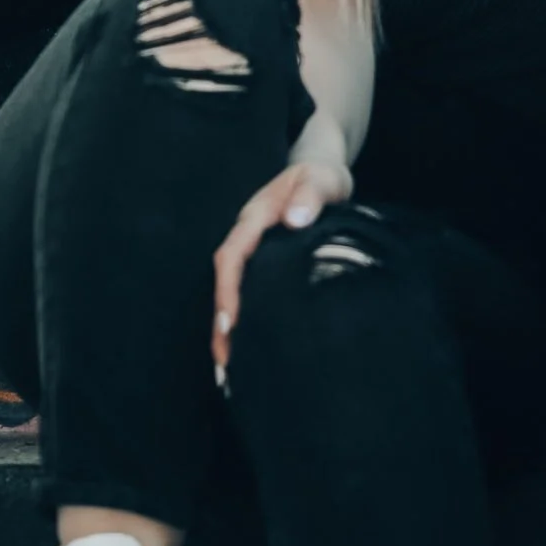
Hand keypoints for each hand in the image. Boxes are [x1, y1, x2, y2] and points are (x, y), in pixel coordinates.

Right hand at [212, 158, 351, 376]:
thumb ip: (309, 195)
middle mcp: (247, 238)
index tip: (230, 323)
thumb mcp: (321, 180)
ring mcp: (255, 253)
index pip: (232, 257)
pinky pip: (250, 294)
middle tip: (225, 365)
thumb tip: (295, 219)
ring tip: (230, 370)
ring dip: (229, 330)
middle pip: (226, 283)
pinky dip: (247, 322)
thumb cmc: (323, 178)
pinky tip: (251, 350)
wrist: (324, 175)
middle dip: (221, 324)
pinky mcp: (266, 265)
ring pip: (235, 293)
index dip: (228, 291)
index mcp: (253, 218)